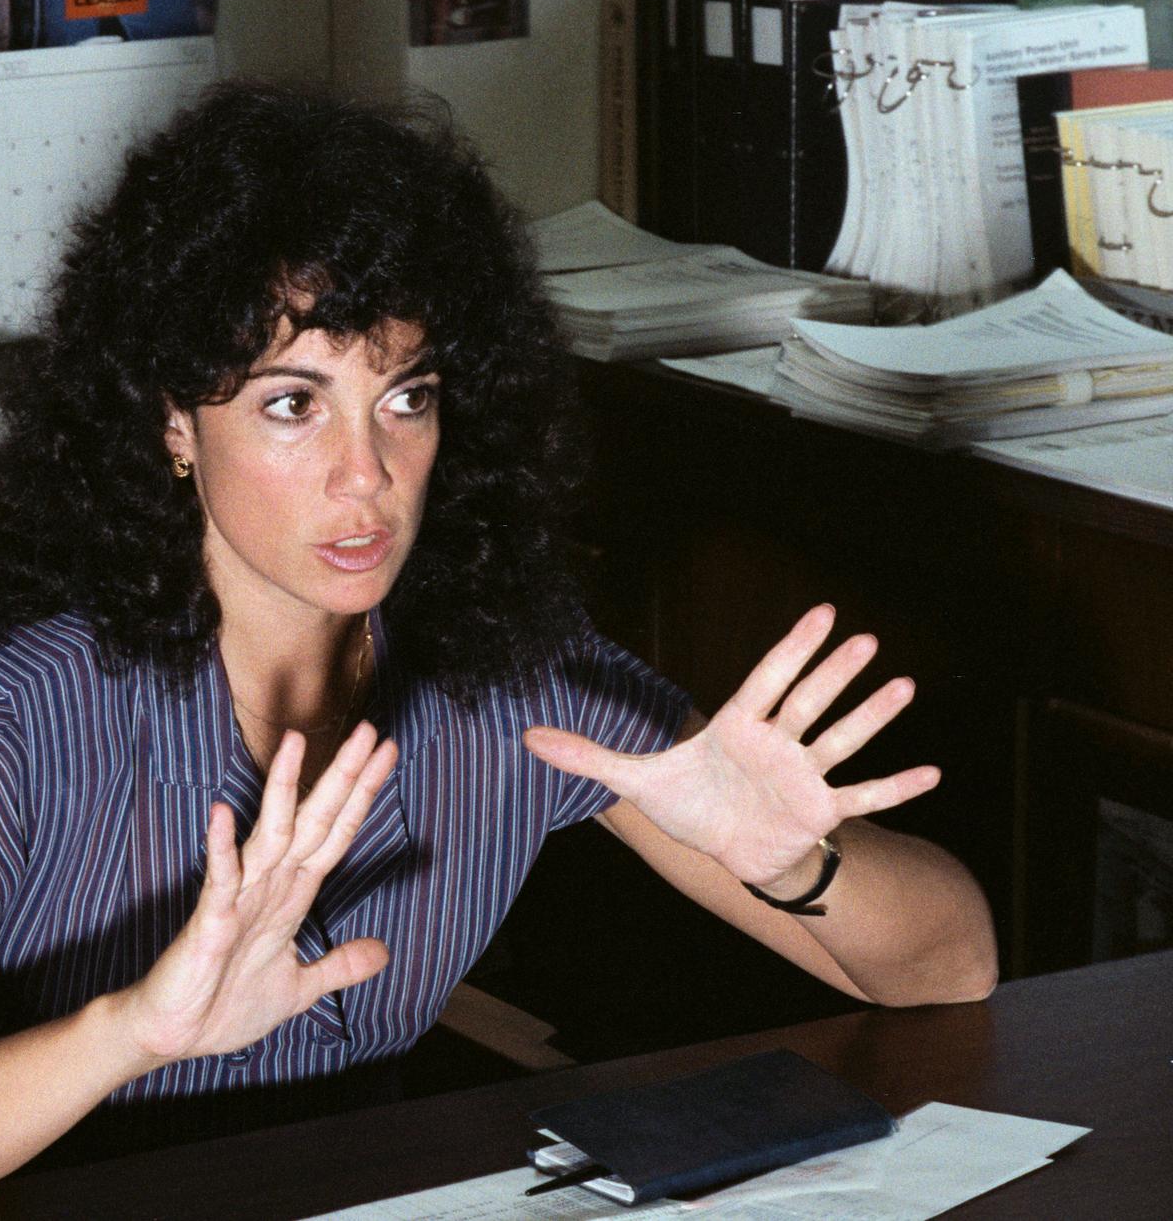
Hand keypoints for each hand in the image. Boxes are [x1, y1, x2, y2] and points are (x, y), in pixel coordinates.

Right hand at [116, 723, 397, 1062]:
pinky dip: (221, 847)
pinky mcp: (209, 919)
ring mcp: (238, 897)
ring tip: (296, 742)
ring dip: (283, 789)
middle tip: (370, 732)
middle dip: (342, 779)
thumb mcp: (300, 987)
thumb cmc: (227, 1005)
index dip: (362, 797)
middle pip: (314, 822)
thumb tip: (383, 951)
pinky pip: (218, 878)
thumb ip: (339, 966)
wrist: (174, 1035)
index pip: (335, 836)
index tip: (387, 756)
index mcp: (292, 897)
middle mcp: (269, 885)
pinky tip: (221, 813)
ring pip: (270, 834)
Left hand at [522, 606, 939, 888]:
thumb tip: (526, 736)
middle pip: (808, 702)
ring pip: (841, 741)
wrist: (724, 849)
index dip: (791, 648)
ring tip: (905, 686)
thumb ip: (586, 755)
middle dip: (835, 673)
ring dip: (873, 718)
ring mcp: (803, 776)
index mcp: (737, 727)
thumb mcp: (634, 781)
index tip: (822, 611)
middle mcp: (777, 743)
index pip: (766, 679)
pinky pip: (863, 798)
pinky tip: (933, 770)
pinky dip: (896, 787)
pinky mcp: (821, 813)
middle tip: (867, 637)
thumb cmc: (689, 803)